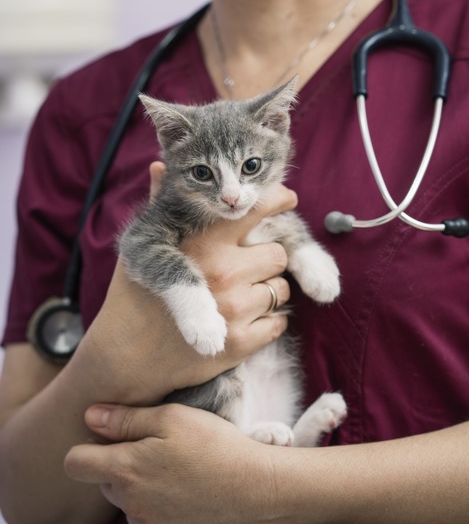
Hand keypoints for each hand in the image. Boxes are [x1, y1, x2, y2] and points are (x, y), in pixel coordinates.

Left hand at [65, 402, 281, 523]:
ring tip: (176, 464)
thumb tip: (90, 415)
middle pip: (103, 479)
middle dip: (120, 461)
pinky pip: (147, 514)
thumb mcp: (172, 417)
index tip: (113, 434)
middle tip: (157, 444)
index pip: (75, 463)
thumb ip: (126, 418)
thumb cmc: (214, 446)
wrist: (255, 490)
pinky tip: (185, 484)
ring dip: (140, 482)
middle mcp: (129, 503)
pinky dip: (158, 499)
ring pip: (126, 497)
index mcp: (125, 470)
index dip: (89, 445)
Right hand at [77, 167, 295, 403]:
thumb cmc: (134, 294)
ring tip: (239, 294)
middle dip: (265, 259)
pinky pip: (279, 322)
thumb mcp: (146, 243)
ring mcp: (235, 310)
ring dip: (267, 289)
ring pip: (281, 287)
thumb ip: (160, 203)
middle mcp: (224, 272)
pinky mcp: (242, 343)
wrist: (127, 356)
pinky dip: (267, 321)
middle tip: (245, 266)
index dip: (276, 200)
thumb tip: (161, 167)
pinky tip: (241, 319)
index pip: (255, 210)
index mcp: (204, 242)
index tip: (288, 199)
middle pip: (278, 253)